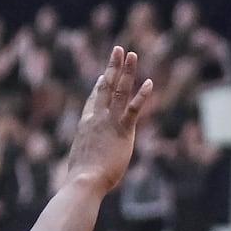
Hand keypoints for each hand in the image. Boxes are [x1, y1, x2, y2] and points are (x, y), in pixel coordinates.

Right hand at [64, 46, 152, 195]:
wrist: (85, 180)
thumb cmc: (81, 178)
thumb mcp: (81, 161)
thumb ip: (84, 155)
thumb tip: (80, 166)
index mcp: (86, 124)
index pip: (93, 100)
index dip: (98, 86)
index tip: (101, 75)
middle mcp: (97, 117)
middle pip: (105, 86)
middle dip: (112, 67)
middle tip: (118, 50)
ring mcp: (109, 121)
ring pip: (119, 90)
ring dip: (126, 71)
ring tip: (131, 54)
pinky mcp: (123, 130)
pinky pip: (134, 108)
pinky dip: (142, 95)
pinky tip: (150, 83)